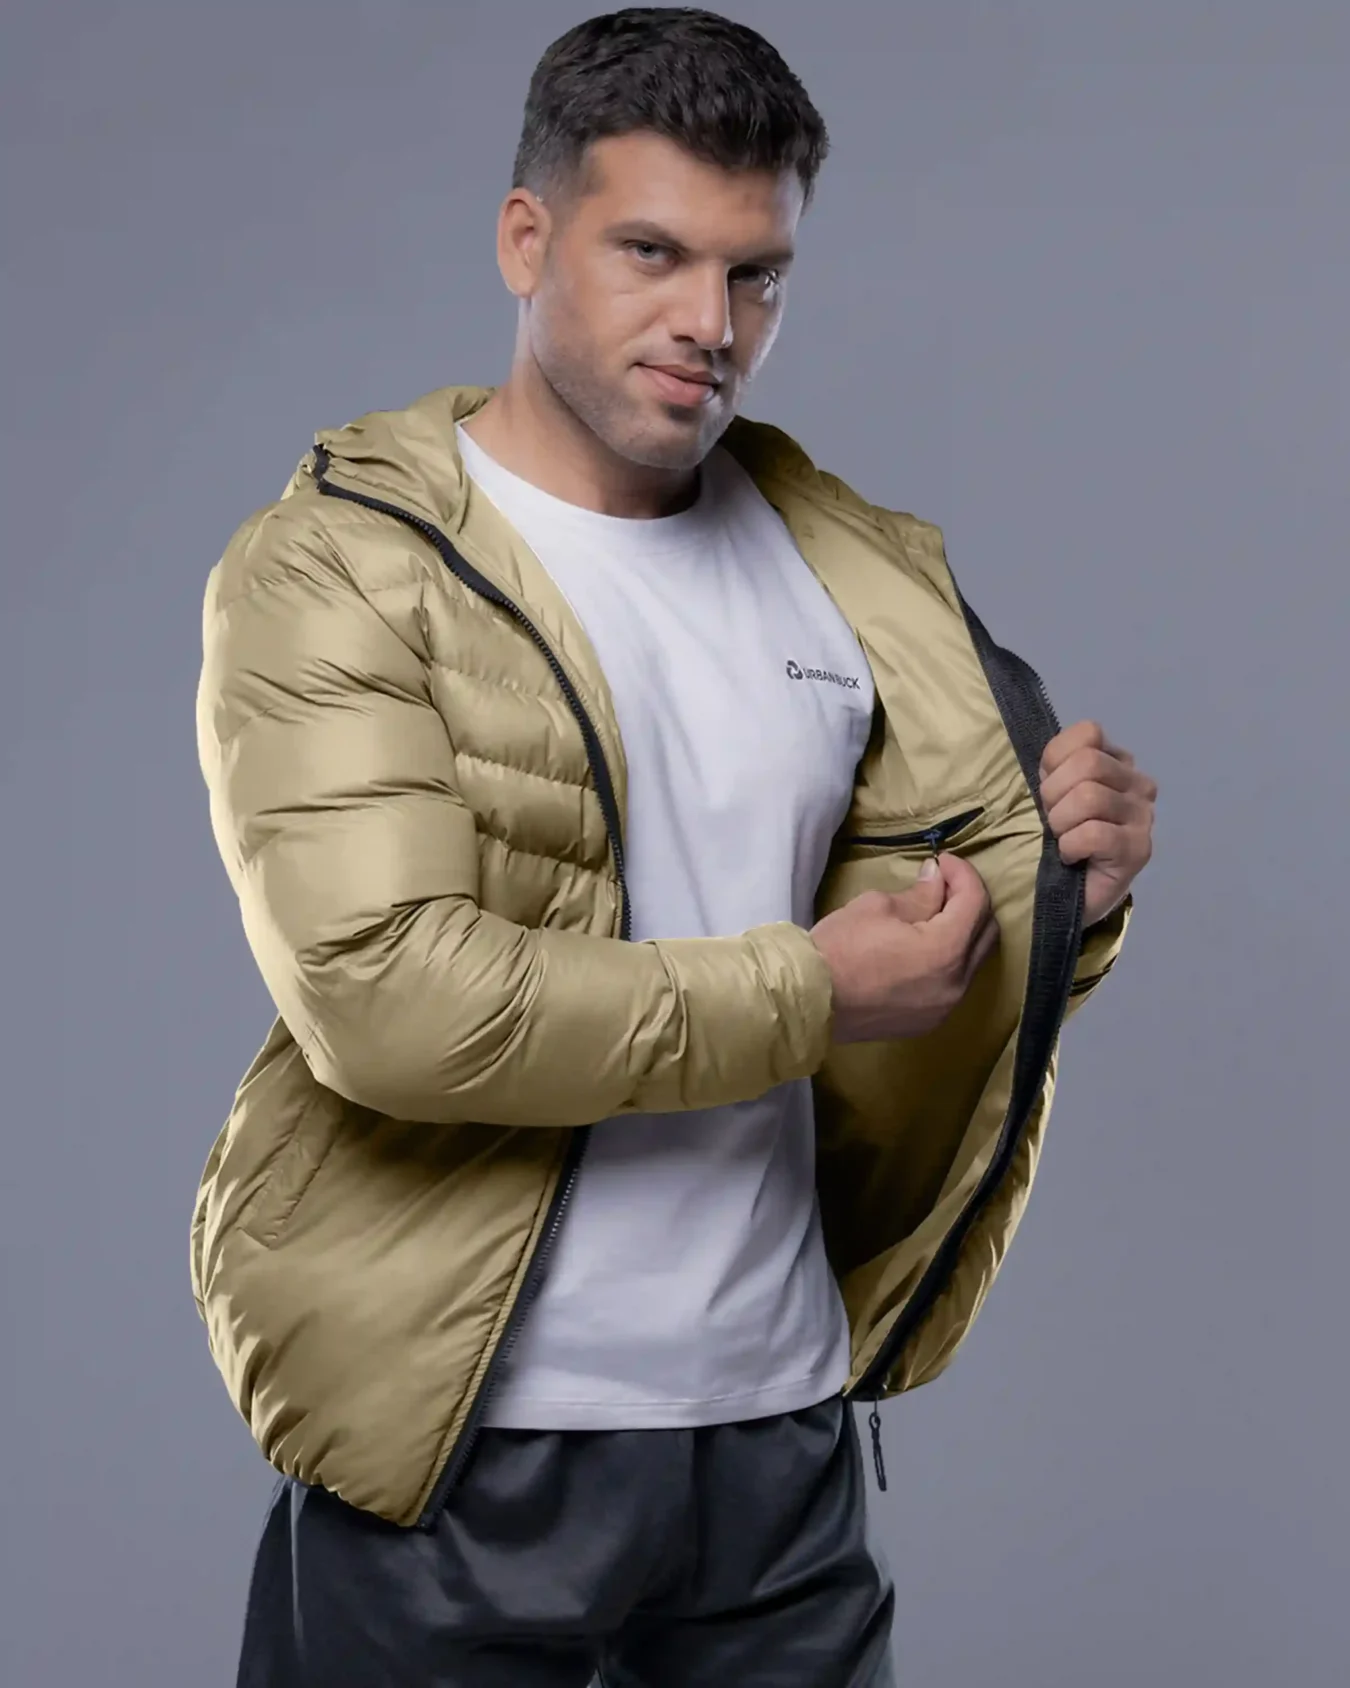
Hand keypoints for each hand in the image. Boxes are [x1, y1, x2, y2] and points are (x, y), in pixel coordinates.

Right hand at [809, 853, 999, 1044]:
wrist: (808, 1000)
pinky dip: (949, 960)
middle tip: (942, 883)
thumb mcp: (878, 906)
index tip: (942, 860)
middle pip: (986, 933)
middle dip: (970, 901)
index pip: (975, 902)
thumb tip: (937, 880)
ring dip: (962, 932)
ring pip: (972, 961)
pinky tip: (923, 947)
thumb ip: (919, 894)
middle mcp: (956, 984)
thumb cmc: (839, 947)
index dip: (963, 873)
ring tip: (934, 913)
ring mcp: (944, 1008)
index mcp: (946, 951)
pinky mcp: (927, 1021)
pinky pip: (953, 984)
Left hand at [1039, 720, 1156, 925]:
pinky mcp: (1138, 850)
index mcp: (1118, 762)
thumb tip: (1052, 760)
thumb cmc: (1058, 837)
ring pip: (1090, 797)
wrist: (1069, 894)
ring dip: (1061, 822)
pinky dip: (1071, 845)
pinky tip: (1071, 856)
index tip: (1049, 790)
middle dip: (1054, 793)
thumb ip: (1056, 765)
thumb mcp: (1051, 791)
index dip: (1055, 761)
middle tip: (1052, 820)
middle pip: (1088, 763)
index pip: (1089, 732)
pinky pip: (1095, 833)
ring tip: (1062, 839)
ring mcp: (1143, 817)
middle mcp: (1138, 784)